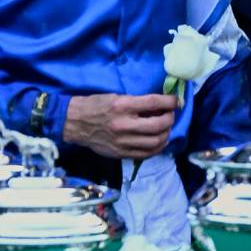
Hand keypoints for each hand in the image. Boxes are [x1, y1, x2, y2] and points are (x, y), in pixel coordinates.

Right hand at [63, 91, 177, 159]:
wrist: (74, 123)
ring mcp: (123, 142)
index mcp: (122, 105)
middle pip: (158, 124)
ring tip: (166, 128)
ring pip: (155, 141)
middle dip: (170, 118)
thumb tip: (159, 106)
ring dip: (166, 134)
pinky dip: (157, 148)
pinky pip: (146, 154)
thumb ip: (137, 102)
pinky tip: (159, 141)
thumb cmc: (95, 105)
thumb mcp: (116, 97)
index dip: (169, 102)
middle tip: (170, 115)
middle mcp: (124, 124)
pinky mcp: (120, 154)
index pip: (154, 103)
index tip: (175, 101)